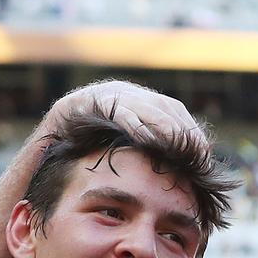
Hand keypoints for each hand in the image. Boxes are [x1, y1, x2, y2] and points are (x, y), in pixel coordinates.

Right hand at [39, 80, 200, 144]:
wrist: (53, 134)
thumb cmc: (91, 144)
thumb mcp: (127, 142)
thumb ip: (151, 146)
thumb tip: (185, 164)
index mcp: (141, 100)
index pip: (176, 112)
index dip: (192, 132)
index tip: (204, 155)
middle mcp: (130, 93)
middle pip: (167, 109)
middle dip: (185, 132)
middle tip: (198, 156)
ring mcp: (111, 95)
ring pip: (147, 107)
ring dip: (166, 128)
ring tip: (180, 149)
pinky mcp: (92, 101)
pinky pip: (120, 112)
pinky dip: (135, 124)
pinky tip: (148, 140)